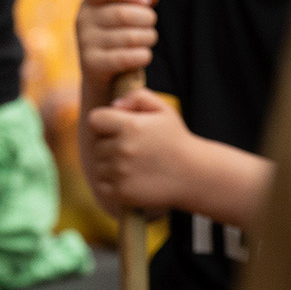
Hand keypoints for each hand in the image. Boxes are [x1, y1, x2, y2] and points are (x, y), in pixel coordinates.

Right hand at [75, 0, 157, 89]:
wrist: (99, 74)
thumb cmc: (116, 36)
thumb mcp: (125, 14)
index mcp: (89, 3)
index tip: (146, 2)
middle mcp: (83, 20)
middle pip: (123, 14)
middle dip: (147, 19)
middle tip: (150, 26)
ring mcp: (85, 42)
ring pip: (130, 37)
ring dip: (148, 38)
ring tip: (148, 40)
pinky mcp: (91, 64)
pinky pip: (125, 58)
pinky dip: (142, 56)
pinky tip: (144, 55)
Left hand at [84, 88, 193, 216]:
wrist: (196, 176)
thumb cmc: (176, 141)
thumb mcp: (164, 110)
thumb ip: (137, 97)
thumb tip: (113, 105)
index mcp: (129, 126)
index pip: (95, 119)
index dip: (106, 123)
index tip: (119, 129)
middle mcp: (123, 149)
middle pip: (96, 144)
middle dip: (110, 145)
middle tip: (134, 150)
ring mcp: (121, 172)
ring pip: (98, 165)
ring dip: (110, 165)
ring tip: (135, 165)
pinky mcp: (122, 192)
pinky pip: (102, 184)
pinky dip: (112, 183)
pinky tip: (131, 179)